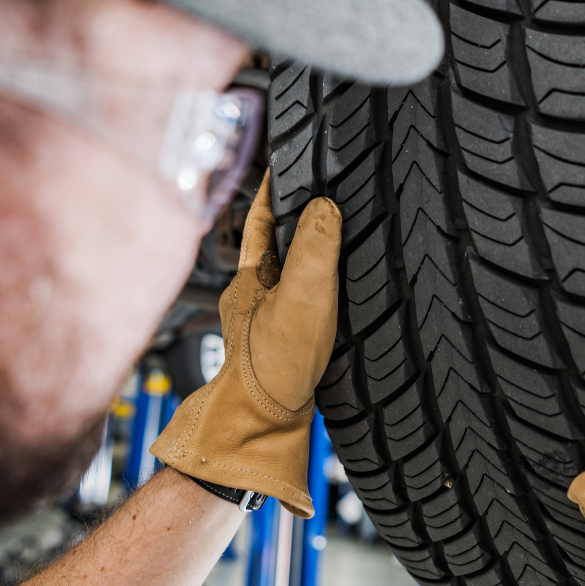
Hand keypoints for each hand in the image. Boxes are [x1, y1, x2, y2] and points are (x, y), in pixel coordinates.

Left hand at [150, 172, 341, 517]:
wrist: (263, 426)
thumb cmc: (273, 366)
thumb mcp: (301, 296)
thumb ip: (314, 246)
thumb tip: (325, 205)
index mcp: (250, 274)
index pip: (260, 215)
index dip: (274, 186)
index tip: (287, 159)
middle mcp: (251, 293)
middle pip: (274, 241)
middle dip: (293, 216)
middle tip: (318, 191)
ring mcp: (264, 319)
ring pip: (287, 271)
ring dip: (307, 252)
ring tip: (334, 235)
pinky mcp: (282, 343)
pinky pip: (300, 299)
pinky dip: (316, 286)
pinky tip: (333, 295)